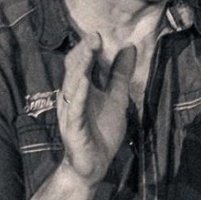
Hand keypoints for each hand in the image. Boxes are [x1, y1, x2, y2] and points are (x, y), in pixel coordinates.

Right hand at [57, 31, 136, 186]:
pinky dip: (79, 94)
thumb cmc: (102, 131)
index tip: (99, 34)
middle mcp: (72, 96)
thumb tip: (129, 47)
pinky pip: (75, 109)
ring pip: (72, 85)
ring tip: (88, 52)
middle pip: (74, 69)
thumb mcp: (117, 98)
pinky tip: (84, 82)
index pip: (82, 63)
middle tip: (94, 37)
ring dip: (80, 68)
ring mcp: (71, 111)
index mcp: (82, 88)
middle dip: (83, 52)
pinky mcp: (73, 127)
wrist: (94, 164)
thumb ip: (120, 74)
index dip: (89, 48)